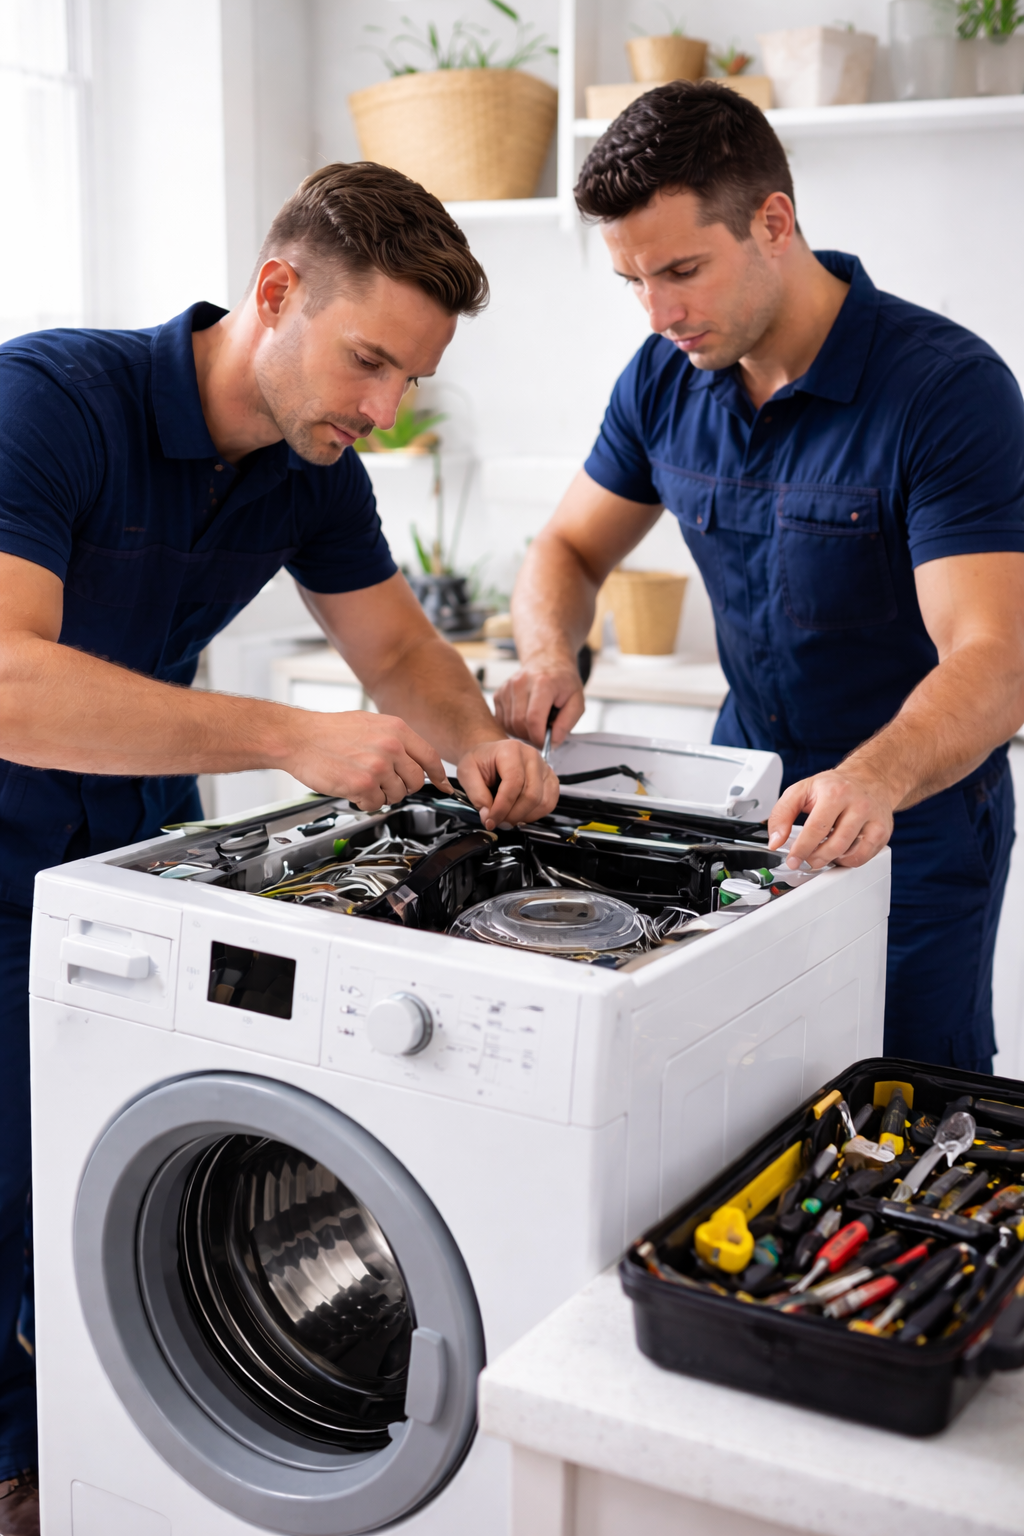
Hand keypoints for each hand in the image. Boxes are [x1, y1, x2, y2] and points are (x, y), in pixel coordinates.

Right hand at [287, 711, 451, 811]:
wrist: (299, 737)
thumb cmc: (329, 731)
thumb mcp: (370, 723)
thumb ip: (396, 739)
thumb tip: (416, 758)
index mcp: (396, 729)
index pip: (430, 757)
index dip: (438, 775)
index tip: (443, 785)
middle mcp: (391, 746)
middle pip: (415, 781)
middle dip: (402, 787)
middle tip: (383, 782)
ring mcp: (378, 766)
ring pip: (396, 795)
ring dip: (381, 794)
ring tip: (361, 780)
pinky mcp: (362, 785)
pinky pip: (375, 804)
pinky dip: (364, 801)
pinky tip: (351, 787)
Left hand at [456, 738, 559, 828]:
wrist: (490, 755)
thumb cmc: (480, 761)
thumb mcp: (466, 773)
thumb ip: (476, 794)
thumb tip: (488, 815)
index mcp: (511, 750)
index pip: (513, 783)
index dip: (502, 807)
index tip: (490, 821)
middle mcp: (532, 756)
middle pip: (531, 795)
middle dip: (513, 815)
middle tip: (499, 823)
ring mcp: (544, 767)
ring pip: (542, 801)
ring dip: (524, 816)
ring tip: (508, 818)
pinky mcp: (550, 779)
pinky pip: (549, 803)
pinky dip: (535, 814)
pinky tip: (520, 814)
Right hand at [493, 659, 585, 749]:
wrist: (547, 661)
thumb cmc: (563, 681)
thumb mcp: (577, 701)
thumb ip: (567, 723)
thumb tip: (552, 742)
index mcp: (543, 683)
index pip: (534, 719)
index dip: (539, 738)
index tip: (546, 743)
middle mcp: (521, 683)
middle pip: (519, 723)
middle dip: (531, 737)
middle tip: (543, 735)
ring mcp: (507, 687)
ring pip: (508, 724)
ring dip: (522, 732)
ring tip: (536, 725)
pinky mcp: (499, 693)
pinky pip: (501, 720)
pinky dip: (513, 725)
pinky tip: (525, 719)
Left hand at [767, 767, 895, 869]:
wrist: (869, 778)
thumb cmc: (833, 786)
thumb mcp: (801, 791)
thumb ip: (781, 814)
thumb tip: (775, 841)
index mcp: (835, 792)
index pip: (816, 828)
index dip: (802, 848)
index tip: (792, 860)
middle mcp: (858, 804)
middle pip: (835, 844)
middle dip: (816, 858)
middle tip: (805, 860)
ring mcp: (873, 818)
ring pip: (850, 853)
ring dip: (831, 860)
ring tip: (821, 853)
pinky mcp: (883, 830)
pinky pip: (864, 857)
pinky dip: (848, 861)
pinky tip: (839, 852)